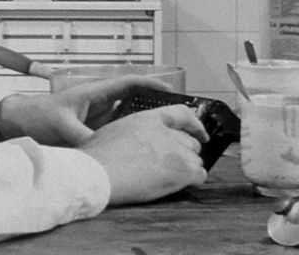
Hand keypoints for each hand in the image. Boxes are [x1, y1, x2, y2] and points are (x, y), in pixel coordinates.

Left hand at [0, 75, 176, 145]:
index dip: (152, 85)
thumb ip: (83, 137)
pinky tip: (143, 147)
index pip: (130, 83)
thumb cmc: (38, 116)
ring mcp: (98, 116)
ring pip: (129, 116)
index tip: (171, 91)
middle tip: (178, 117)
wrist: (18, 122)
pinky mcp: (94, 129)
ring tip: (167, 133)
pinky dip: (131, 135)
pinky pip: (118, 130)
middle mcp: (100, 102)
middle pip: (135, 99)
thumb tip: (103, 149)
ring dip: (145, 122)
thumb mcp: (62, 126)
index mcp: (95, 92)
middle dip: (155, 105)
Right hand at [78, 104, 208, 205]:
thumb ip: (131, 130)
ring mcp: (177, 150)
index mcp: (149, 119)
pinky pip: (199, 175)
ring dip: (188, 168)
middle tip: (177, 163)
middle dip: (186, 152)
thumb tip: (131, 139)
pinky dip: (193, 181)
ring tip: (172, 178)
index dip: (194, 124)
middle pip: (190, 141)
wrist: (99, 173)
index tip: (200, 132)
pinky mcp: (183, 170)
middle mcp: (166, 132)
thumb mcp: (114, 130)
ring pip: (195, 159)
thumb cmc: (97, 157)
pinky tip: (181, 185)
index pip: (182, 113)